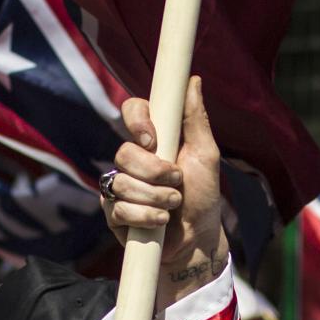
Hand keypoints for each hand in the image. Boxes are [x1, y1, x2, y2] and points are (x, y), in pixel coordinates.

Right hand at [105, 77, 226, 308]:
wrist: (197, 239)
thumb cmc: (203, 195)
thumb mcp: (206, 155)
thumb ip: (195, 119)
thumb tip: (192, 80)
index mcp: (154, 138)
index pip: (133, 110)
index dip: (138, 121)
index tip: (153, 140)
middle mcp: (133, 159)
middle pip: (124, 152)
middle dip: (155, 173)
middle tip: (176, 183)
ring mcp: (119, 185)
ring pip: (121, 182)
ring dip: (155, 198)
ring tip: (173, 206)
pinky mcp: (113, 212)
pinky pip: (118, 208)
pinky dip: (146, 217)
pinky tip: (160, 222)